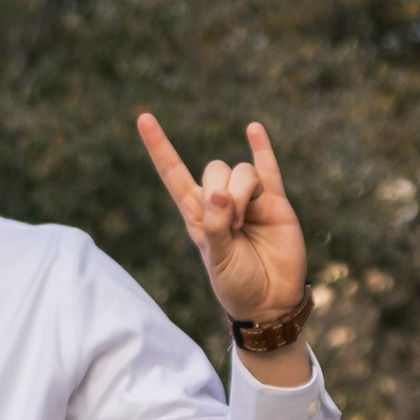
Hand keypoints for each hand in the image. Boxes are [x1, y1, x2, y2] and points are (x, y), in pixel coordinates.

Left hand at [137, 114, 307, 334]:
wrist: (272, 301)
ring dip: (242, 192)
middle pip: (216, 168)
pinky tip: (252, 129)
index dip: (160, 147)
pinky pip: (268, 168)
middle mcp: (221, 202)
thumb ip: (215, 226)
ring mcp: (249, 200)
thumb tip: (220, 191)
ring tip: (243, 223)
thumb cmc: (238, 285)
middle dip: (223, 191)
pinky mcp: (275, 202)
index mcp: (198, 214)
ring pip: (243, 171)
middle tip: (231, 225)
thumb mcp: (218, 260)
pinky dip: (261, 148)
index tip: (143, 118)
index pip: (174, 174)